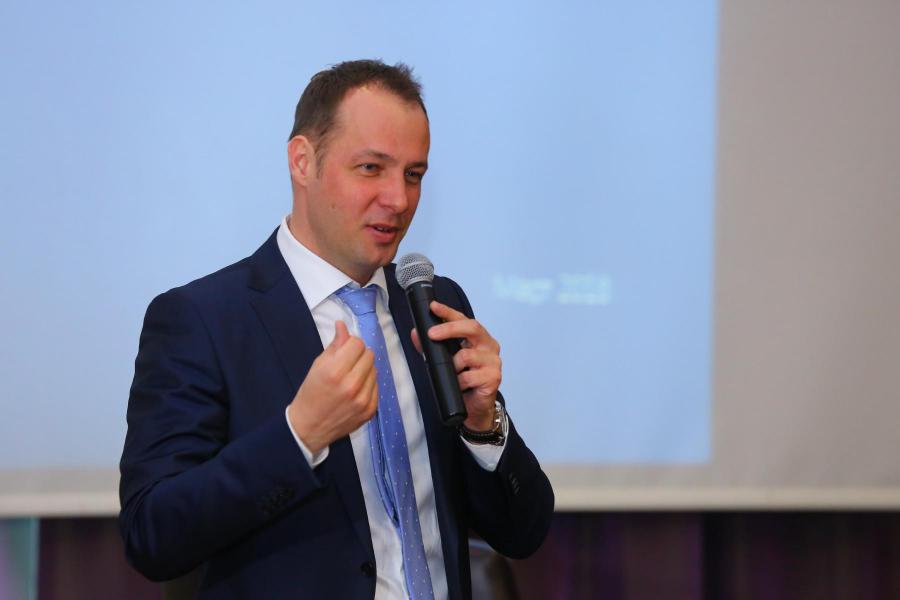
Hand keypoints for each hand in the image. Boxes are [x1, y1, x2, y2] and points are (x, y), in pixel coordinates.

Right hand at [288, 321, 377, 453]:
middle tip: (347, 364)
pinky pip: (376, 386)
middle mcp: (352, 385)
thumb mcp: (318, 365)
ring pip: (375, 369)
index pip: (357, 344)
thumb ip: (335, 345)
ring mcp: (363, 399)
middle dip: (358, 355)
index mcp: (335, 372)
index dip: (350, 344)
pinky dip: (368, 384)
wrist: (310, 427)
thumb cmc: (311, 393)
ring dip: (364, 369)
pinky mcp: (371, 410)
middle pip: (369, 354)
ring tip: (350, 378)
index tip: (344, 350)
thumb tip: (343, 325)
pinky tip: (355, 390)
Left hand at [411, 301, 500, 430]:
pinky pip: (469, 376)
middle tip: (431, 334)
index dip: (448, 312)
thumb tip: (416, 333)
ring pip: (466, 356)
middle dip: (449, 329)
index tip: (433, 307)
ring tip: (451, 373)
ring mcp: (493, 361)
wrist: (475, 407)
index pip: (464, 319)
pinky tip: (459, 385)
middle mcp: (489, 345)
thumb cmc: (463, 380)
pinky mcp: (493, 377)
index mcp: (478, 338)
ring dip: (452, 365)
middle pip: (472, 328)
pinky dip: (459, 381)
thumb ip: (430, 347)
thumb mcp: (444, 361)